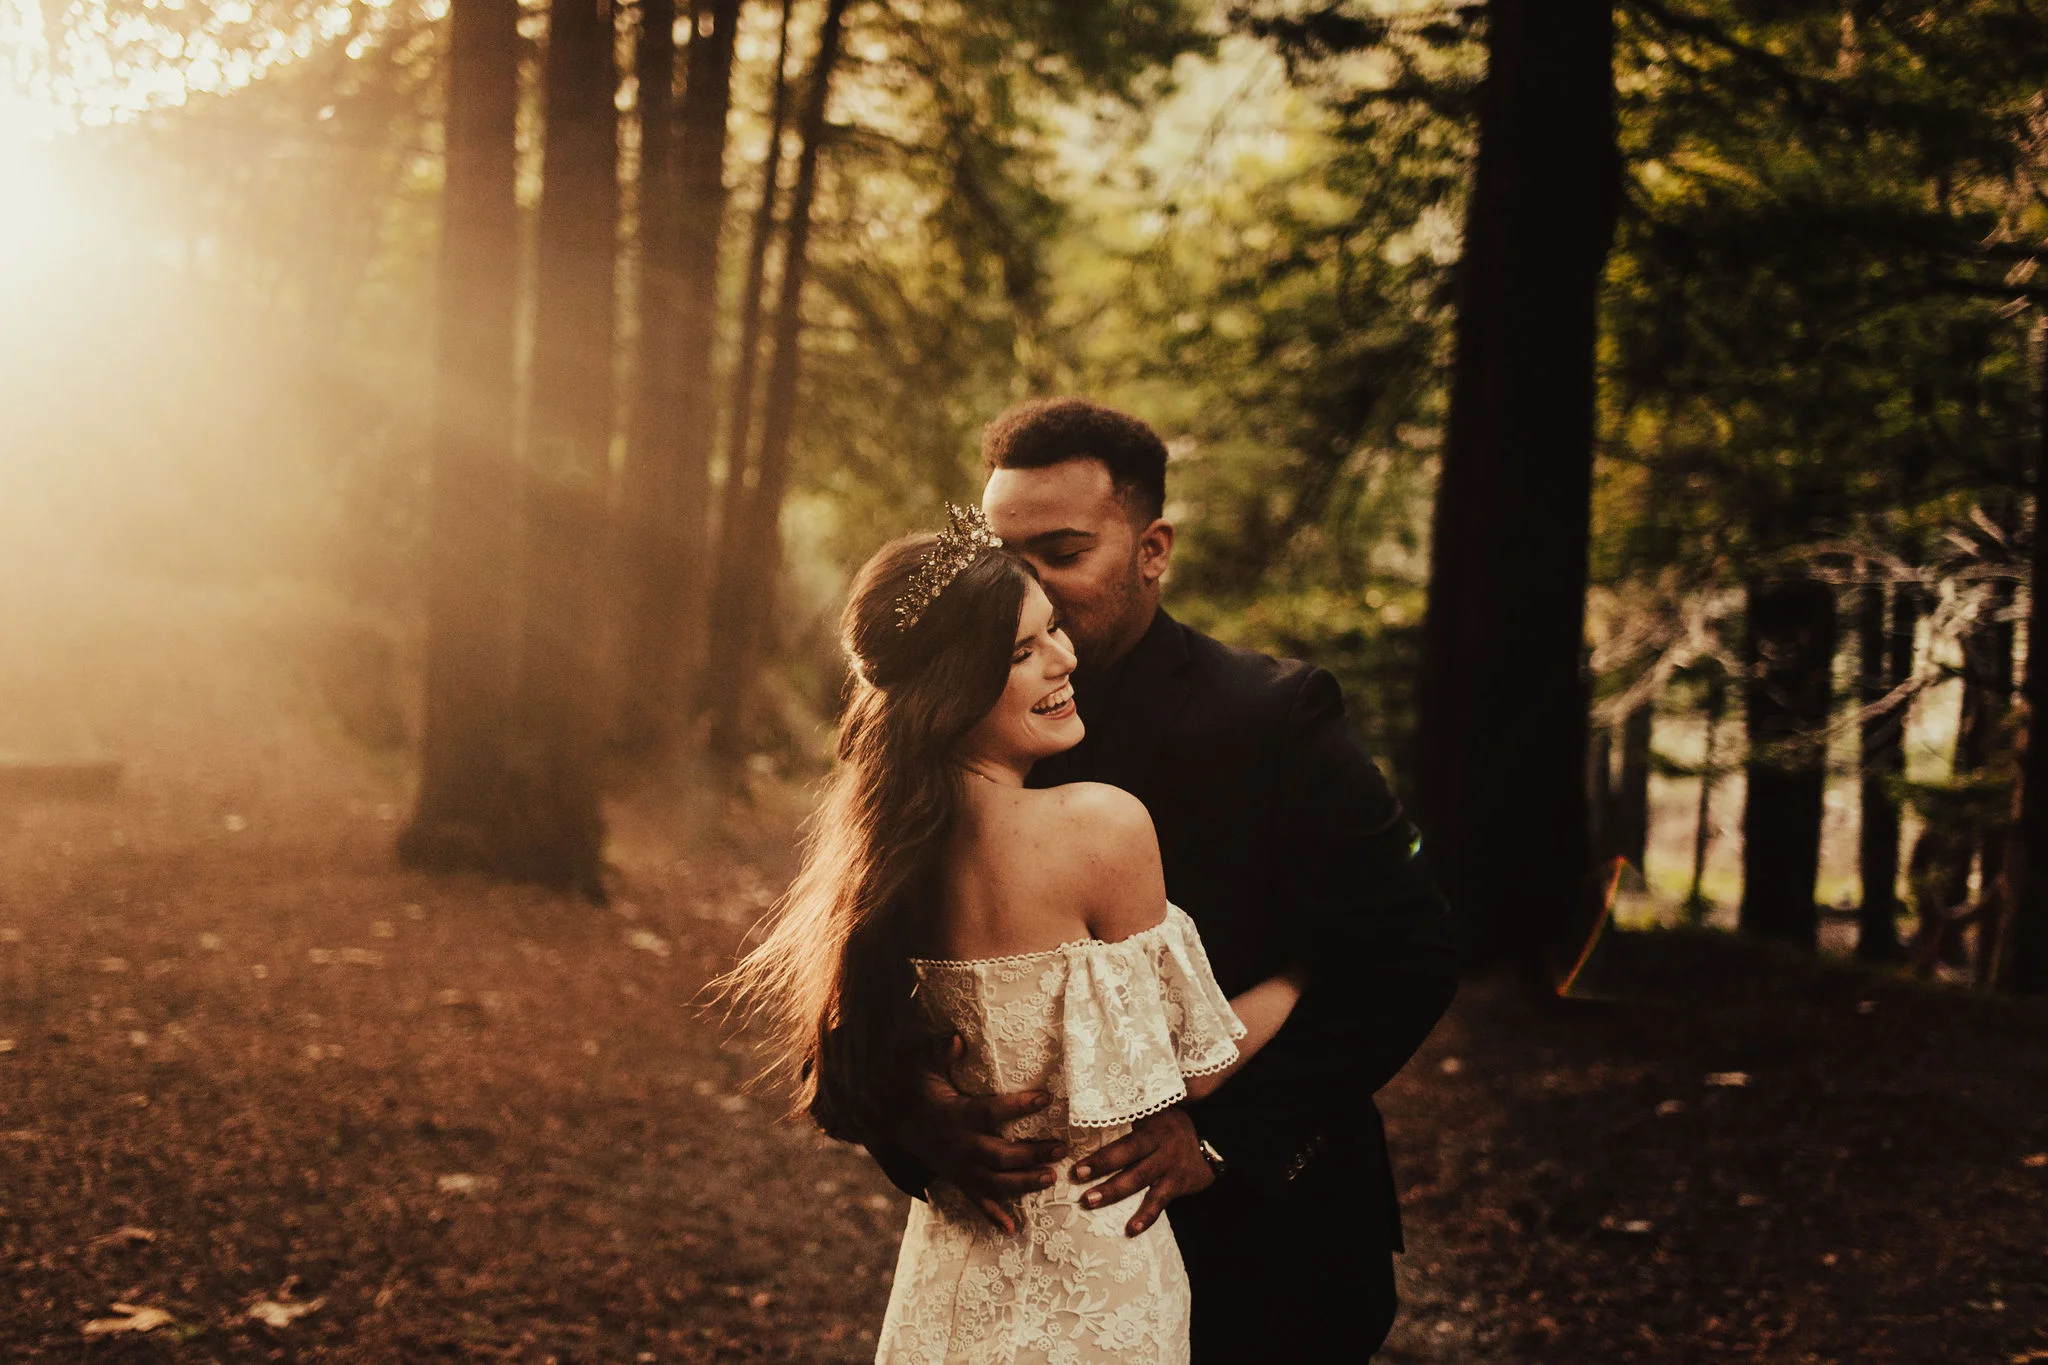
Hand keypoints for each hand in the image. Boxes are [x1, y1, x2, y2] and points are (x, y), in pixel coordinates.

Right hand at [898, 1035, 1064, 1234]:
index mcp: (957, 1115)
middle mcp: (961, 1145)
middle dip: (1033, 1154)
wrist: (888, 1120)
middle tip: (1062, 1148)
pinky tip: (1013, 1229)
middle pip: (1001, 1155)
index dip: (1019, 1106)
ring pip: (996, 1182)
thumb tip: (958, 1038)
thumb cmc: (913, 1088)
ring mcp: (959, 1166)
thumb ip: (942, 1053)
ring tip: (1051, 1178)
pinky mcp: (956, 1178)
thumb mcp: (923, 1066)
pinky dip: (994, 1216)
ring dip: (1025, 1183)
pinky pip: (976, 1201)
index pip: (992, 1112)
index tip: (1046, 1098)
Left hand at [1072, 1105, 1211, 1237]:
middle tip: (1080, 1188)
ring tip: (1091, 1203)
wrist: (1215, 1138)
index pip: (1125, 1144)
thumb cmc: (1172, 1125)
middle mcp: (1161, 1148)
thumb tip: (1096, 1110)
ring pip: (1140, 1182)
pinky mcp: (1178, 1185)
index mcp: (1152, 1130)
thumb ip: (1131, 1115)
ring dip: (1114, 1193)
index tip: (1078, 1169)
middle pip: (1130, 1162)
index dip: (1102, 1157)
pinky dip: (1146, 1217)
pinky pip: (1160, 1202)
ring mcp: (1170, 1167)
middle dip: (1103, 1174)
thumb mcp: (1155, 1113)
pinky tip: (1131, 1230)